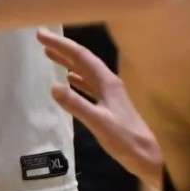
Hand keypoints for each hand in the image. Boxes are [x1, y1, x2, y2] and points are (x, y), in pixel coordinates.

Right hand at [37, 31, 162, 183]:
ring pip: (84, 71)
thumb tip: (53, 86)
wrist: (147, 156)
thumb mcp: (99, 122)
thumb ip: (76, 104)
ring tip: (50, 55)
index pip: (81, 56)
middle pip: (82, 60)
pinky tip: (68, 80)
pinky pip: (88, 85)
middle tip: (42, 39)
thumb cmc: (125, 138)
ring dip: (67, 62)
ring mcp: (109, 94)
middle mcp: (108, 83)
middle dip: (62, 49)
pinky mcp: (108, 105)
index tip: (42, 35)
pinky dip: (76, 79)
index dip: (61, 45)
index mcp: (107, 82)